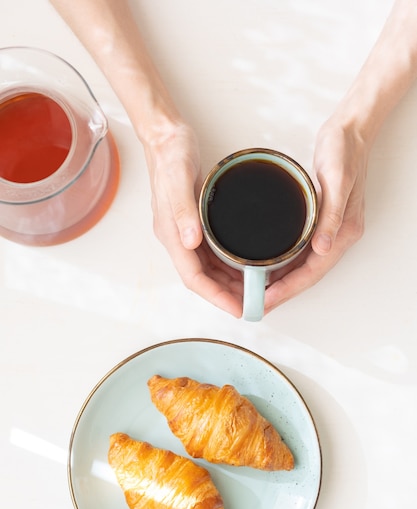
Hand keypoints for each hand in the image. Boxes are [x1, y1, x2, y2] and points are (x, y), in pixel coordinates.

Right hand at [143, 122, 243, 316]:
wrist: (166, 137)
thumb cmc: (171, 155)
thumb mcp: (178, 179)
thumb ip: (183, 211)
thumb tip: (190, 242)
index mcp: (171, 233)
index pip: (193, 277)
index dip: (215, 297)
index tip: (237, 309)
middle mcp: (178, 238)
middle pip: (202, 279)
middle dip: (226, 295)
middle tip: (253, 305)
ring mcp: (186, 232)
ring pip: (208, 269)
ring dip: (228, 283)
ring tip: (253, 291)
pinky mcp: (194, 223)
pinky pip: (211, 254)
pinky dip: (227, 265)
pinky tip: (243, 266)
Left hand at [263, 116, 367, 313]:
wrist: (351, 132)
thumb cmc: (344, 152)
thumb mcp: (337, 181)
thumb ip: (330, 216)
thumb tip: (322, 249)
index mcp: (343, 232)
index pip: (312, 272)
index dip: (288, 289)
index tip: (266, 300)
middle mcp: (336, 236)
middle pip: (305, 275)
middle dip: (281, 292)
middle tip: (255, 305)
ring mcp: (328, 230)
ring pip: (302, 266)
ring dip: (281, 281)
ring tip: (256, 293)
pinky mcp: (319, 221)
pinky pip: (300, 251)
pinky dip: (284, 263)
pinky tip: (268, 266)